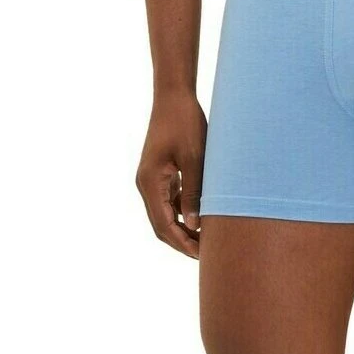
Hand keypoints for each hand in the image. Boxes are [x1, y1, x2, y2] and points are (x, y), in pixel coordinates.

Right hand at [135, 91, 206, 258]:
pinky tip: (202, 217)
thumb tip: (195, 225)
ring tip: (207, 239)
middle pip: (161, 225)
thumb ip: (194, 193)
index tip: (202, 256)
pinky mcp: (160, 175)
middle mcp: (146, 184)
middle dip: (182, 241)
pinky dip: (183, 214)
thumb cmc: (186, 123)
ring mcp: (151, 180)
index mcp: (150, 182)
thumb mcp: (195, 159)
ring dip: (183, 229)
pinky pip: (169, 202)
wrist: (174, 97)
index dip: (182, 243)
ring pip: (165, 215)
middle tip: (207, 255)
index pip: (163, 224)